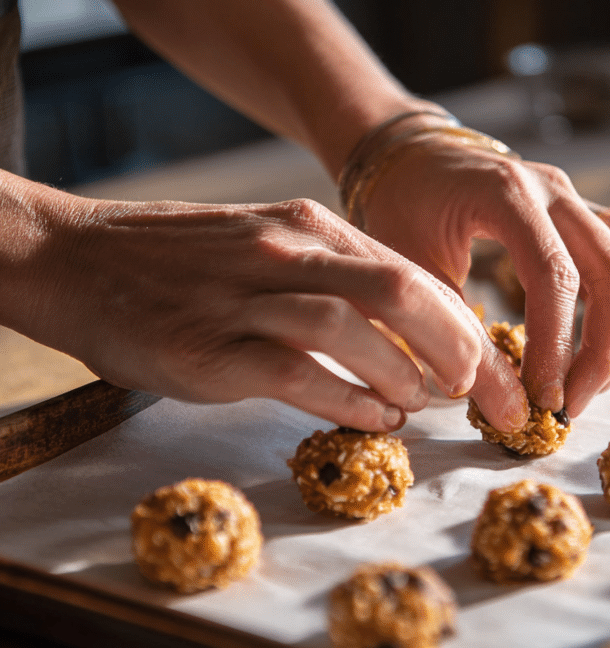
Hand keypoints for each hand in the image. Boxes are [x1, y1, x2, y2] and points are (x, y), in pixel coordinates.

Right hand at [11, 187, 525, 431]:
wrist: (75, 260)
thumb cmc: (183, 263)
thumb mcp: (272, 246)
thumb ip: (339, 282)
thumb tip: (411, 341)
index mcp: (312, 226)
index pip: (413, 274)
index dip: (466, 325)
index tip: (495, 369)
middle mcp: (289, 252)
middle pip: (403, 293)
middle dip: (463, 351)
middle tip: (488, 397)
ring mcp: (248, 298)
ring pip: (354, 329)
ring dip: (407, 376)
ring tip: (427, 407)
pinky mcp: (211, 348)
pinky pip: (298, 374)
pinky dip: (349, 401)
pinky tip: (377, 421)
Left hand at [359, 130, 609, 419]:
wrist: (410, 154)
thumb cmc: (402, 208)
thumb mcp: (408, 269)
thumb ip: (452, 332)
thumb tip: (501, 407)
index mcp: (506, 195)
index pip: (555, 276)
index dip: (557, 346)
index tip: (544, 399)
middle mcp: (555, 189)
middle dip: (604, 352)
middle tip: (572, 404)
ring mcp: (579, 195)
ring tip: (595, 380)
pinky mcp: (591, 208)